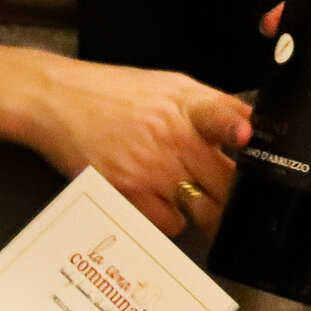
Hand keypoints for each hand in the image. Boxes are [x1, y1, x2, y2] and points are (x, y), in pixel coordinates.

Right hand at [10, 55, 251, 235]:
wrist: (57, 100)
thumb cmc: (116, 93)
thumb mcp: (171, 86)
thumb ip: (214, 108)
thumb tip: (253, 128)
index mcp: (187, 106)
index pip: (222, 117)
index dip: (237, 130)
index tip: (245, 138)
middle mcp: (172, 139)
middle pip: (225, 183)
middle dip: (235, 194)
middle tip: (235, 196)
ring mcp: (150, 171)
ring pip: (201, 211)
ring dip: (202, 208)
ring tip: (189, 192)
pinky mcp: (127, 194)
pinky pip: (168, 223)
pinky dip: (170, 217)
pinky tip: (159, 198)